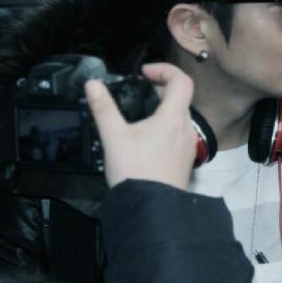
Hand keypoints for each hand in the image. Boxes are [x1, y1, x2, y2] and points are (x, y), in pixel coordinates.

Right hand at [84, 62, 196, 191]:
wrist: (151, 212)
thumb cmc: (135, 173)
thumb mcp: (114, 137)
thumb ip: (103, 108)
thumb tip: (93, 84)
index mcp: (173, 118)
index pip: (181, 81)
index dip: (165, 70)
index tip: (145, 74)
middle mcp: (186, 130)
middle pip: (180, 99)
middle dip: (161, 90)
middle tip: (140, 93)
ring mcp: (188, 148)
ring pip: (180, 119)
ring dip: (164, 111)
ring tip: (142, 119)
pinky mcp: (185, 163)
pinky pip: (179, 138)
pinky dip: (166, 131)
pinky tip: (148, 143)